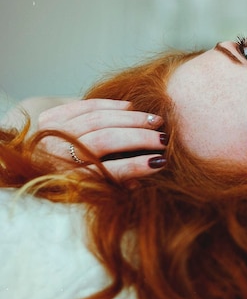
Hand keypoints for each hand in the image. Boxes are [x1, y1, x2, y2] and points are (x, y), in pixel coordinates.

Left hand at [36, 99, 167, 179]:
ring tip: (155, 121)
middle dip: (138, 138)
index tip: (161, 162)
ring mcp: (51, 134)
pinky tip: (130, 107)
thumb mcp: (90, 193)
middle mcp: (55, 157)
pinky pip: (85, 106)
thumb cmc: (70, 181)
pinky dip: (111, 105)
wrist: (31, 165)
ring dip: (131, 119)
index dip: (135, 166)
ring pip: (98, 120)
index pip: (106, 173)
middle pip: (104, 141)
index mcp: (66, 182)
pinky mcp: (49, 118)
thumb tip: (138, 183)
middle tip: (164, 138)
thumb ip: (113, 186)